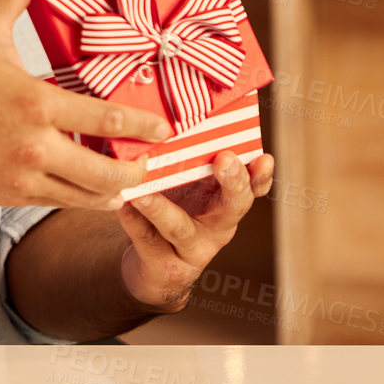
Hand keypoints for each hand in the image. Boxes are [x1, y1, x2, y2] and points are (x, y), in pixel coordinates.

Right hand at [0, 0, 174, 210]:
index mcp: (34, 103)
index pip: (106, 120)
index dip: (144, 126)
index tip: (164, 127)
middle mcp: (33, 146)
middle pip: (107, 173)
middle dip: (139, 171)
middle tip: (151, 161)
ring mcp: (20, 177)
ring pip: (85, 198)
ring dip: (114, 191)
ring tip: (128, 180)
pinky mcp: (7, 196)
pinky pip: (57, 203)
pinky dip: (81, 199)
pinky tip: (91, 190)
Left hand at [117, 150, 275, 309]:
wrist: (150, 265)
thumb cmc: (170, 209)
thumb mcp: (185, 186)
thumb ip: (186, 160)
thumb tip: (166, 116)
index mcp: (226, 202)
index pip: (253, 187)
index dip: (260, 175)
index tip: (263, 157)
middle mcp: (218, 227)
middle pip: (234, 207)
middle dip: (233, 183)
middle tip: (225, 160)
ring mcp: (193, 250)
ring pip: (180, 228)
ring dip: (161, 208)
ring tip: (142, 191)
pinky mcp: (165, 267)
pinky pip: (147, 239)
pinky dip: (132, 220)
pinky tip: (121, 203)